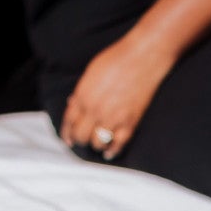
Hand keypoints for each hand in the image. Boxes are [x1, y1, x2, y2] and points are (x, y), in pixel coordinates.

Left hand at [60, 33, 175, 161]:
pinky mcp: (130, 122)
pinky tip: (109, 153)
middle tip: (82, 140)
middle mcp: (95, 110)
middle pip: (81, 136)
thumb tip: (74, 103)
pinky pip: (118, 143)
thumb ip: (82, 90)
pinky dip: (113, 150)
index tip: (67, 139)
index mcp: (83, 96)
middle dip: (80, 139)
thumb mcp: (91, 72)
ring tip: (97, 144)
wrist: (144, 56)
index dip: (67, 132)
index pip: (69, 121)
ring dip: (96, 145)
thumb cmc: (118, 58)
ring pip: (98, 143)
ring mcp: (113, 118)